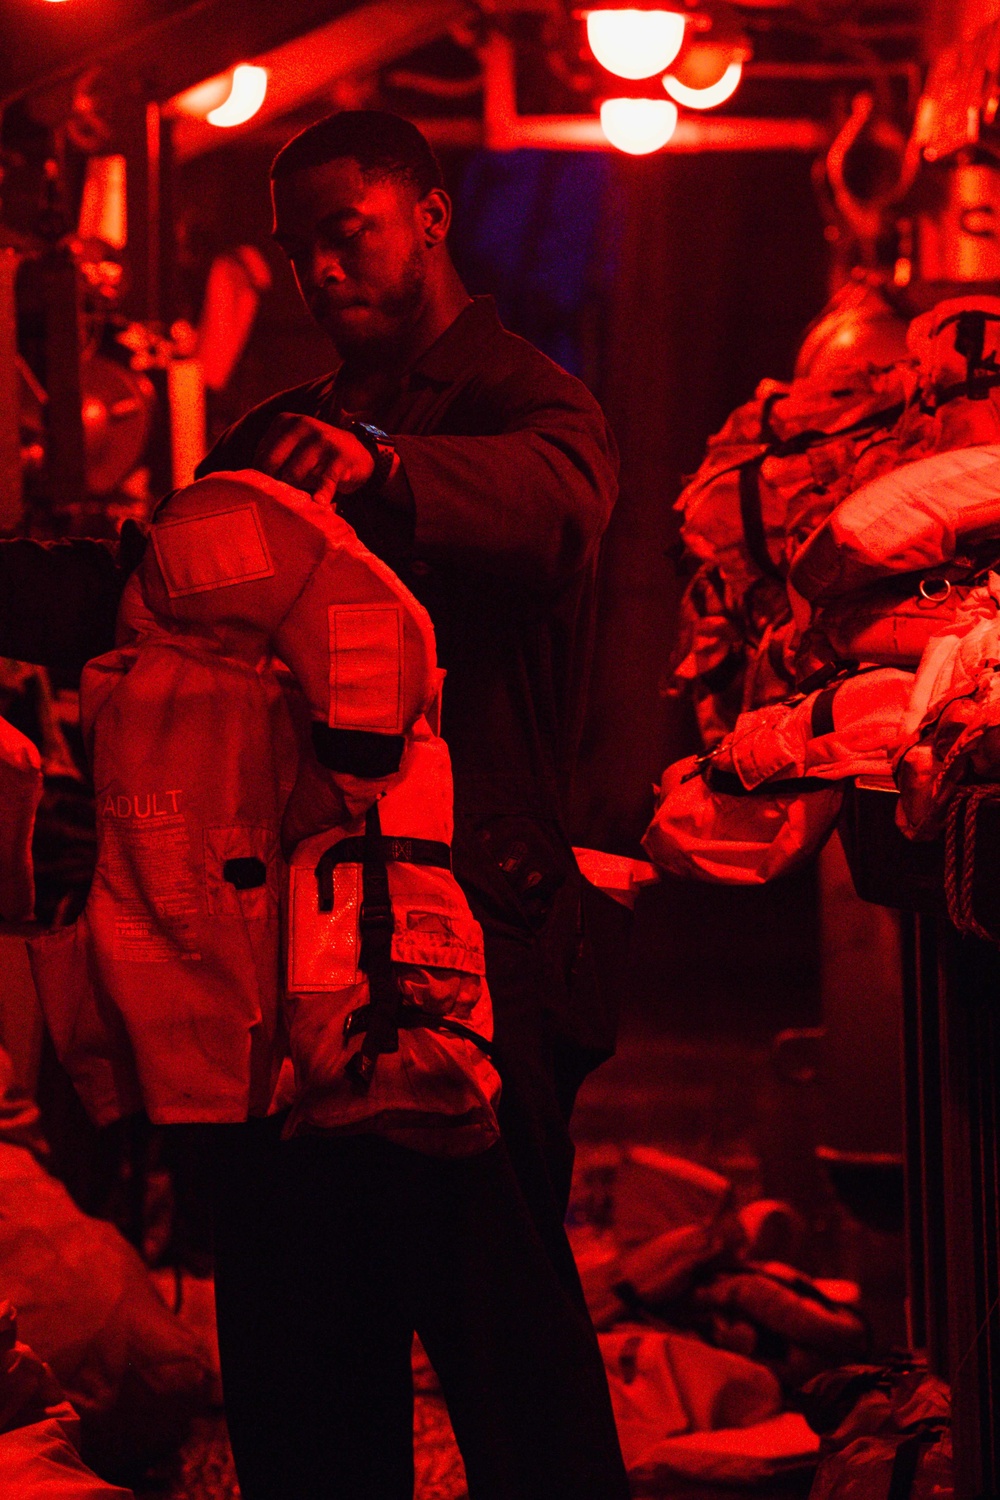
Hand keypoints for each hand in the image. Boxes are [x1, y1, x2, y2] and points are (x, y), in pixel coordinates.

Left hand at [254, 414, 373, 505]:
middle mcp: (303, 425)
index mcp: (285, 422)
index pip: (262, 456)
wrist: (358, 452)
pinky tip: (318, 505)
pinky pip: (324, 481)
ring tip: (297, 503)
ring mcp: (322, 440)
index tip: (265, 494)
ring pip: (295, 474)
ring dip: (295, 493)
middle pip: (274, 465)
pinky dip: (320, 495)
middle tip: (277, 503)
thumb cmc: (316, 456)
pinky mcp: (339, 457)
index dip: (260, 479)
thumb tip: (248, 485)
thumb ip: (273, 458)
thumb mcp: (293, 447)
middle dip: (274, 486)